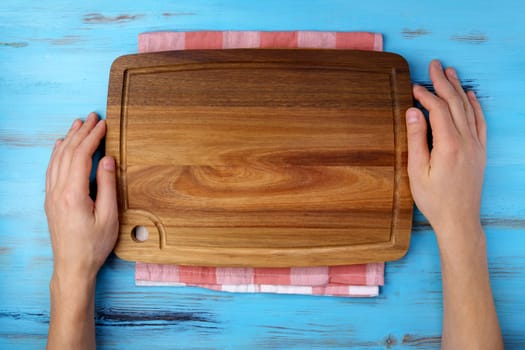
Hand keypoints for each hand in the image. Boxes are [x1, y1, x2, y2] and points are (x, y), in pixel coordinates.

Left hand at [45, 112, 117, 282]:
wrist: (73, 266)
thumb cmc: (94, 244)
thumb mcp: (109, 216)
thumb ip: (107, 185)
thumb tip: (106, 159)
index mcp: (73, 193)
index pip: (81, 156)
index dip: (93, 137)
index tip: (103, 124)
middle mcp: (58, 191)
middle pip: (68, 153)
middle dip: (81, 132)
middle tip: (92, 116)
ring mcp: (51, 195)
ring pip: (57, 159)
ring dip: (68, 139)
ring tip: (78, 124)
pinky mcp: (51, 200)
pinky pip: (52, 169)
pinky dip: (57, 154)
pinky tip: (62, 146)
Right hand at [405, 60, 486, 239]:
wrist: (459, 220)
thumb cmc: (433, 199)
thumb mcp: (416, 171)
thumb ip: (416, 139)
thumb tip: (413, 112)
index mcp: (447, 145)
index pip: (437, 109)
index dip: (425, 95)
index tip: (413, 87)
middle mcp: (466, 141)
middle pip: (454, 103)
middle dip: (443, 82)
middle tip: (434, 65)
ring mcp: (476, 145)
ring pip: (468, 109)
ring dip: (458, 89)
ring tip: (450, 72)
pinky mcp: (480, 152)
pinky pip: (480, 122)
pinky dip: (475, 106)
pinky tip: (470, 96)